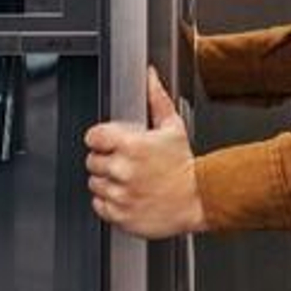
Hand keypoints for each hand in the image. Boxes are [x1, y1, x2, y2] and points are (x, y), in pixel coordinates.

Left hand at [85, 67, 206, 238]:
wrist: (199, 198)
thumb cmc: (185, 165)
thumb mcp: (174, 127)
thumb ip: (157, 99)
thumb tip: (150, 76)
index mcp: (132, 146)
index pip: (93, 137)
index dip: (101, 139)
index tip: (109, 143)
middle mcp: (122, 170)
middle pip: (92, 161)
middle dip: (106, 160)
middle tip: (126, 163)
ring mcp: (120, 194)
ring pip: (95, 184)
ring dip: (107, 181)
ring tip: (129, 180)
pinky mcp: (119, 215)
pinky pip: (100, 205)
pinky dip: (110, 202)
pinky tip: (128, 195)